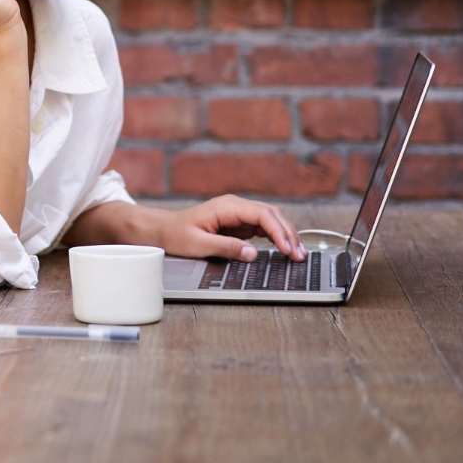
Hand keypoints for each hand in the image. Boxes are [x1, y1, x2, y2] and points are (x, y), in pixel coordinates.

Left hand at [156, 194, 306, 262]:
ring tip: (298, 254)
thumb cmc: (176, 235)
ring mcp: (238, 213)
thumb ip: (226, 247)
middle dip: (288, 234)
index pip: (262, 215)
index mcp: (226, 207)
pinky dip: (276, 237)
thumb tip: (253, 253)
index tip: (288, 249)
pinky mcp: (238, 222)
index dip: (279, 232)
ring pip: (271, 219)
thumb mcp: (198, 244)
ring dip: (286, 235)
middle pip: (271, 215)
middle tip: (300, 256)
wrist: (163, 229)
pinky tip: (285, 249)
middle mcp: (235, 206)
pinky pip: (263, 226)